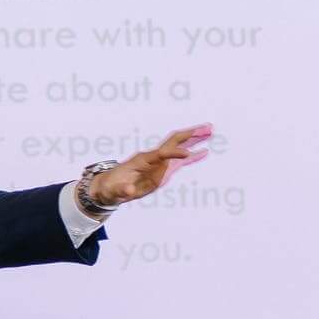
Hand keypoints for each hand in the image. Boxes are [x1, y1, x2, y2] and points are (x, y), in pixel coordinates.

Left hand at [88, 124, 212, 208]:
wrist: (109, 187)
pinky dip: (192, 156)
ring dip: (194, 140)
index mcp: (142, 160)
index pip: (162, 153)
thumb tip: (129, 190)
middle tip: (207, 128)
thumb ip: (123, 190)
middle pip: (174, 141)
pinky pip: (180, 161)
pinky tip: (204, 152)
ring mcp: (159, 162)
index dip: (174, 153)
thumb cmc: (111, 187)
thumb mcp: (114, 190)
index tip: (188, 155)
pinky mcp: (162, 170)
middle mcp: (153, 157)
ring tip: (210, 132)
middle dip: (190, 135)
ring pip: (179, 147)